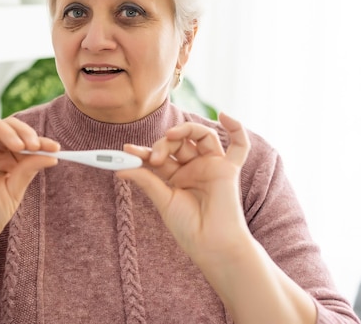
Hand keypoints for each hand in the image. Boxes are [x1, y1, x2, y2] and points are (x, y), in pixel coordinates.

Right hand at [0, 110, 58, 245]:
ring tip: (20, 146)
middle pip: (8, 128)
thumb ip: (28, 168)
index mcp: (6, 158)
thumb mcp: (15, 188)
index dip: (40, 141)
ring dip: (7, 130)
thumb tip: (52, 154)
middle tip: (35, 146)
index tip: (55, 148)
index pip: (24, 141)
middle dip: (25, 133)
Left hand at [117, 113, 250, 264]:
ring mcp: (212, 166)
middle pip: (178, 142)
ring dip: (185, 130)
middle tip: (155, 159)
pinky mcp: (229, 169)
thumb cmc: (188, 227)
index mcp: (176, 176)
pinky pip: (239, 146)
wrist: (210, 245)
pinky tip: (225, 115)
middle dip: (163, 144)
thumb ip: (146, 180)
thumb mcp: (162, 201)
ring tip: (171, 137)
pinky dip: (236, 128)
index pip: (159, 155)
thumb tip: (120, 168)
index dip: (143, 151)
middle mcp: (194, 168)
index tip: (127, 150)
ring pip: (200, 136)